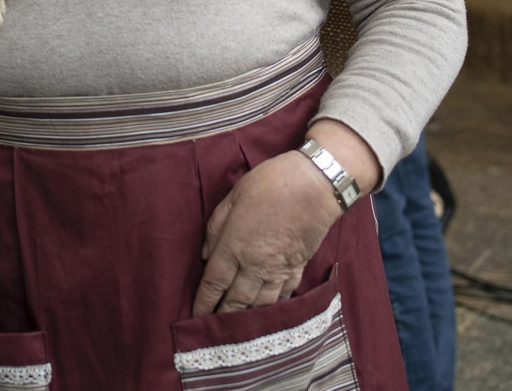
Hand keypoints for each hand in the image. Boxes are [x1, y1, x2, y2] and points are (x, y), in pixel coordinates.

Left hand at [192, 150, 340, 315]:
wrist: (315, 187)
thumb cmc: (271, 184)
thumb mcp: (233, 197)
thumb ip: (216, 226)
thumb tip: (205, 252)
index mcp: (234, 246)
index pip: (214, 282)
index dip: (204, 301)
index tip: (196, 314)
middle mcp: (255, 264)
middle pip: (236, 299)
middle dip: (223, 315)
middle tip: (213, 327)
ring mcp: (278, 269)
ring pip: (260, 303)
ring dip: (247, 316)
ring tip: (238, 325)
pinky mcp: (298, 267)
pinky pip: (284, 294)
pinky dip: (274, 305)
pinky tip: (268, 309)